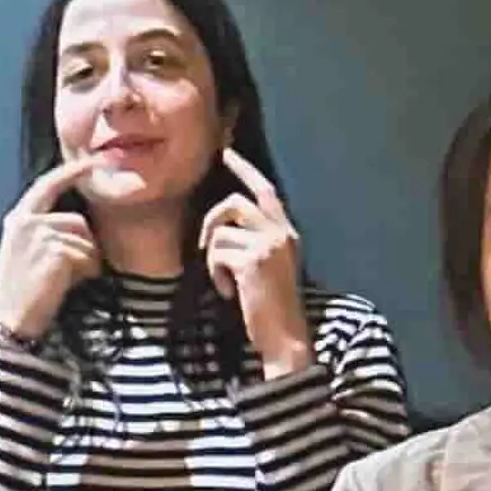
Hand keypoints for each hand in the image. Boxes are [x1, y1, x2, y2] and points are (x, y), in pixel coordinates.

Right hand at [0, 160, 103, 345]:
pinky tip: (67, 286)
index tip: (93, 163)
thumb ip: (45, 231)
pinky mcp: (54, 251)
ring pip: (86, 240)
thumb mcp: (26, 252)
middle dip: (84, 246)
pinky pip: (88, 257)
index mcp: (18, 219)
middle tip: (72, 271)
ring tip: (65, 281)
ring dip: (86, 263)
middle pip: (77, 221)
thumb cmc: (20, 292)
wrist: (8, 321)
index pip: (47, 185)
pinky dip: (85, 274)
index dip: (71, 172)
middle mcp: (26, 222)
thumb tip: (79, 224)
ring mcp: (39, 235)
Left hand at [198, 153, 313, 371]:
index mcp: (286, 234)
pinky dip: (215, 273)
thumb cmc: (269, 308)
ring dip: (213, 256)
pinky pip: (217, 252)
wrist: (283, 338)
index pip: (265, 190)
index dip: (245, 169)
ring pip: (220, 230)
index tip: (226, 152)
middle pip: (236, 202)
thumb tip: (224, 224)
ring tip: (224, 280)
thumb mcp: (268, 267)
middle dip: (212, 219)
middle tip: (204, 243)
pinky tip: (228, 292)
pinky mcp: (253, 260)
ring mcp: (269, 245)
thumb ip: (255, 242)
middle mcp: (281, 233)